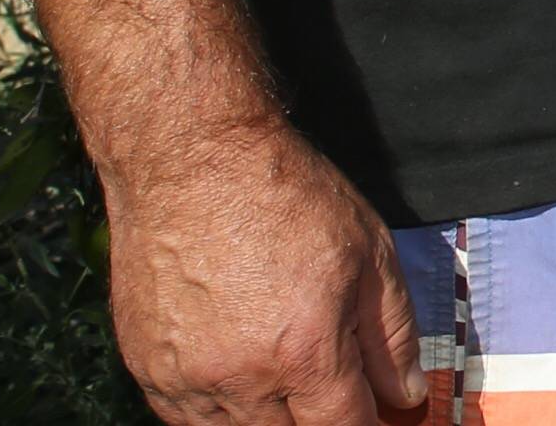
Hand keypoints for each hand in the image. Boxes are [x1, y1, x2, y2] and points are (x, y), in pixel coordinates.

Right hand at [105, 120, 426, 425]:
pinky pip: (190, 419)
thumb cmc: (283, 190)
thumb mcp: (367, 246)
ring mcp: (187, 382)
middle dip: (317, 417)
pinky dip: (220, 406)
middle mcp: (242, 381)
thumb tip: (406, 395)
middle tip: (326, 379)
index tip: (375, 414)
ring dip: (268, 414)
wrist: (190, 156)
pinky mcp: (148, 372)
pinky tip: (237, 361)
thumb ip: (392, 332)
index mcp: (303, 352)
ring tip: (280, 360)